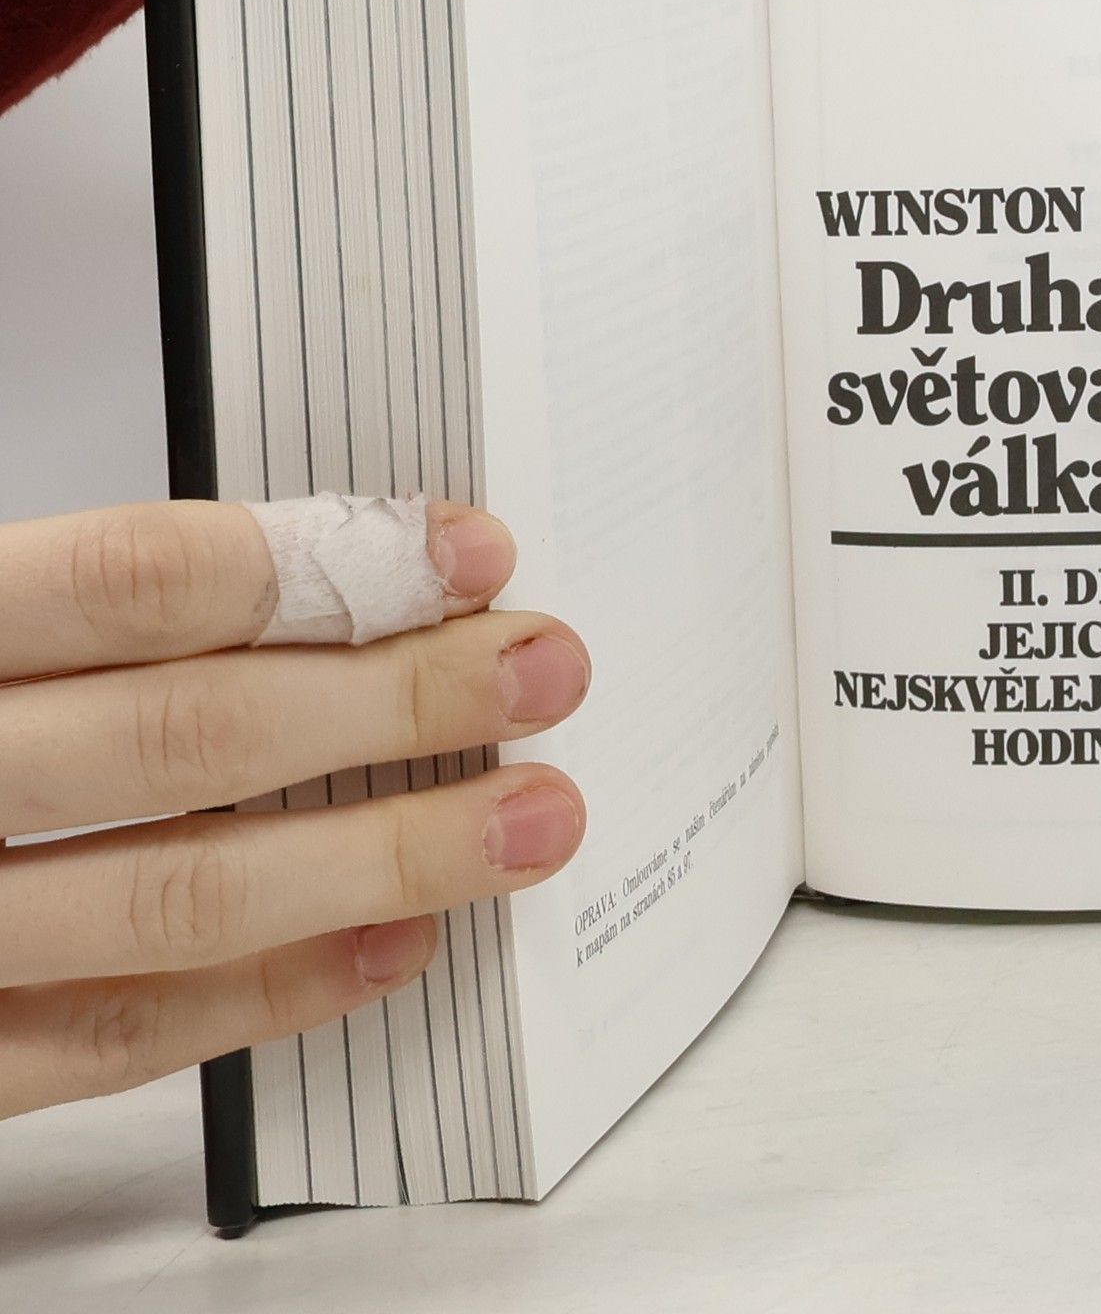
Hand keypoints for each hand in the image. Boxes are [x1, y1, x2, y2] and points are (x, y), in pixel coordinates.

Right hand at [0, 500, 586, 1117]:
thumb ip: (67, 609)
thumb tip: (310, 571)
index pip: (130, 582)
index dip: (320, 565)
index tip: (465, 554)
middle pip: (186, 736)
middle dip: (396, 701)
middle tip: (543, 670)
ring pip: (172, 895)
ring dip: (378, 855)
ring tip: (524, 816)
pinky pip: (108, 1037)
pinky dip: (267, 993)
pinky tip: (391, 943)